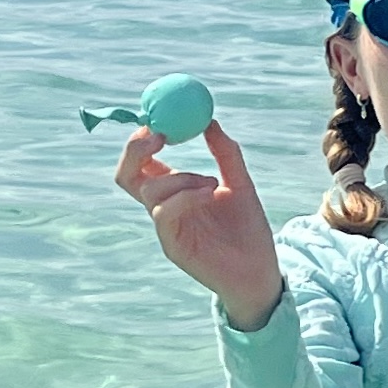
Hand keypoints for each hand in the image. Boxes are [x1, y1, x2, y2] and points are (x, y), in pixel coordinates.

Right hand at [116, 119, 283, 328]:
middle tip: (158, 134)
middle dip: (135, 150)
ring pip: (149, 191)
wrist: (261, 270)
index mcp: (175, 189)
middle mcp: (164, 206)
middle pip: (127, 174)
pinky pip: (164, 213)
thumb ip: (226, 153)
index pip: (143, 160)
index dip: (144, 136)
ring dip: (180, 177)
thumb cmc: (248, 229)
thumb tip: (210, 121)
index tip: (162, 117)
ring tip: (212, 183)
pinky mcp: (172, 245)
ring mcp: (165, 227)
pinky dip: (185, 195)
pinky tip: (211, 193)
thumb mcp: (241, 183)